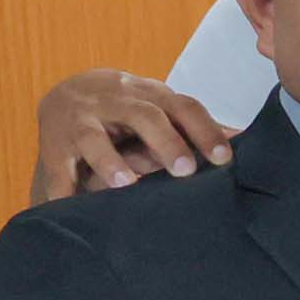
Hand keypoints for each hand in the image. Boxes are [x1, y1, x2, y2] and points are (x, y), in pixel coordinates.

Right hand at [33, 69, 235, 197]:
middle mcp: (116, 101)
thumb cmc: (130, 109)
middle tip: (184, 170)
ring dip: (109, 161)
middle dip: (166, 141)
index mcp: (151, 95)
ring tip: (126, 184)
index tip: (224, 158)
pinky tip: (69, 207)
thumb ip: (195, 125)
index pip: (184, 107)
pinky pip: (57, 165)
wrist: (66, 93)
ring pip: (94, 136)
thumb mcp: (163, 109)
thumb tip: (245, 138)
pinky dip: (61, 187)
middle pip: (143, 116)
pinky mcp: (53, 142)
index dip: (204, 130)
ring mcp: (81, 120)